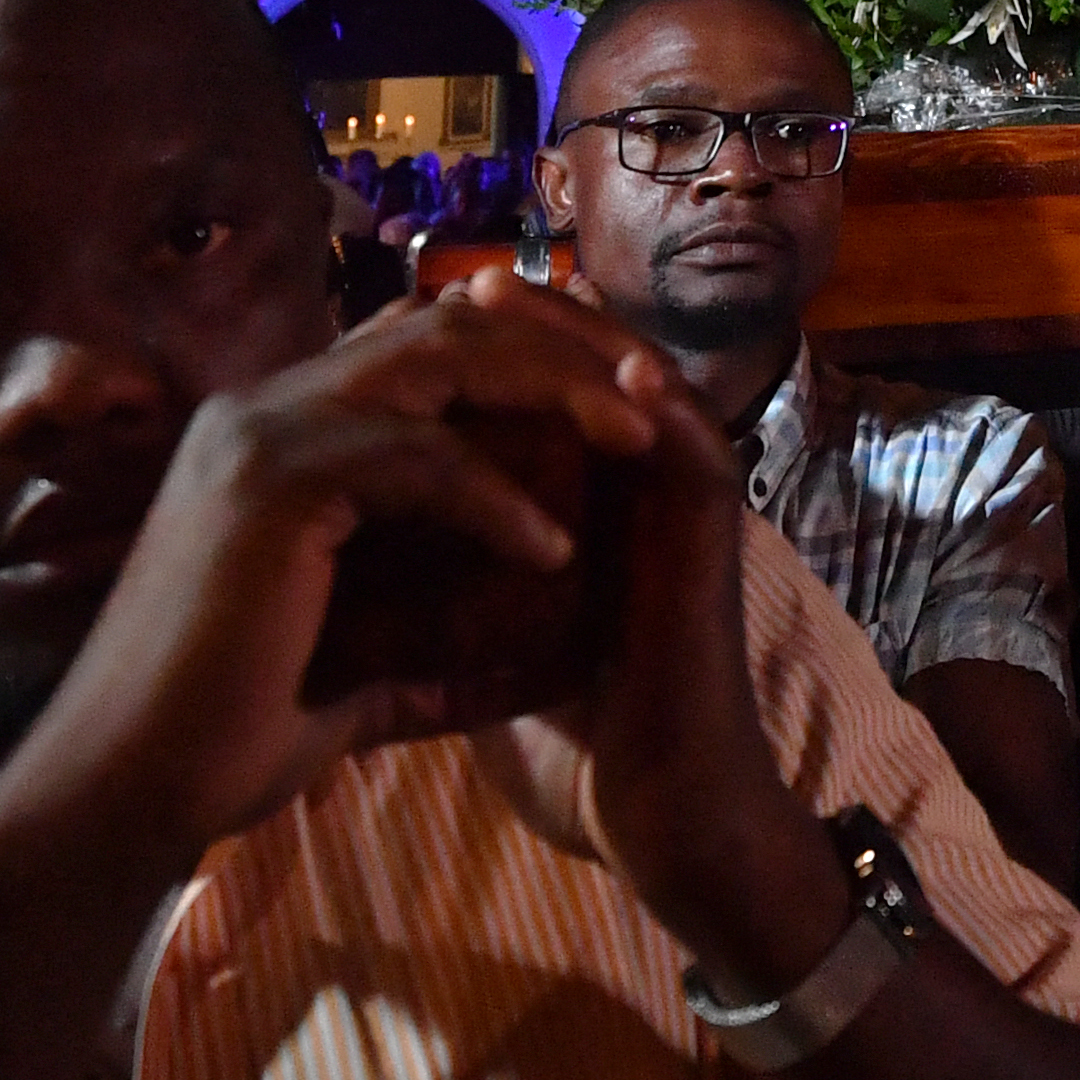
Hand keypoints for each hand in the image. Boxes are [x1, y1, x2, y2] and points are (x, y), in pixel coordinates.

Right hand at [0, 291, 666, 884]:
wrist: (121, 792)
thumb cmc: (225, 737)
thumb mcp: (356, 668)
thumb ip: (431, 640)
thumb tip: (524, 656)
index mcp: (278, 431)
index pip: (423, 343)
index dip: (525, 359)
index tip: (618, 406)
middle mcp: (264, 408)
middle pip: (446, 324)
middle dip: (559, 351)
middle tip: (652, 398)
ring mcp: (260, 435)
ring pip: (441, 359)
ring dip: (553, 393)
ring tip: (637, 444)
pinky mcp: (270, 485)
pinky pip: (418, 456)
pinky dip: (497, 496)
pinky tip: (553, 549)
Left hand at [440, 271, 852, 989]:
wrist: (658, 798)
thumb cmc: (580, 719)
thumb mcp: (495, 619)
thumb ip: (454, 566)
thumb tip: (362, 541)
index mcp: (598, 492)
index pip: (550, 391)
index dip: (490, 350)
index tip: (416, 316)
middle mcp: (648, 480)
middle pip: (593, 364)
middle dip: (528, 322)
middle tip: (463, 281)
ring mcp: (688, 500)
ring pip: (644, 383)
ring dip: (583, 337)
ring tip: (514, 297)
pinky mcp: (718, 536)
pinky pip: (700, 446)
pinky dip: (663, 404)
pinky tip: (618, 370)